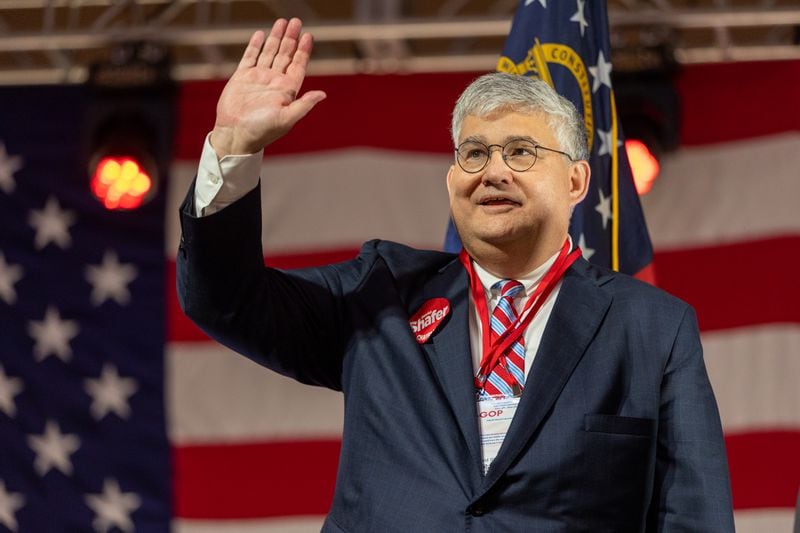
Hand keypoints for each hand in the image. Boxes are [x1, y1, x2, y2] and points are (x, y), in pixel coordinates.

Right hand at [210, 18, 325, 156]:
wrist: (235, 135)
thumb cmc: (262, 131)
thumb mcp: (286, 119)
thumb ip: (304, 105)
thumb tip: (323, 94)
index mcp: (287, 90)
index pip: (298, 65)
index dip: (303, 51)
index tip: (308, 35)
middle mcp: (274, 82)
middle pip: (285, 55)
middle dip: (291, 38)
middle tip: (296, 21)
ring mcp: (258, 78)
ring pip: (269, 52)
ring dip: (276, 38)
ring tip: (282, 22)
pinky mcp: (242, 77)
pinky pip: (250, 57)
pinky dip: (255, 45)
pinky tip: (260, 34)